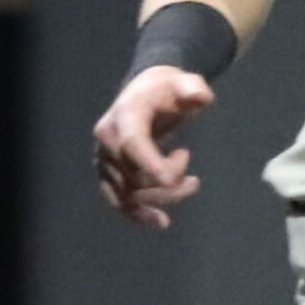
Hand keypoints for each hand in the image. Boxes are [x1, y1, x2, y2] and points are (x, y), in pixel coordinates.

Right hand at [94, 67, 212, 230]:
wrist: (144, 94)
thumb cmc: (167, 90)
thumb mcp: (184, 82)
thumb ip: (193, 88)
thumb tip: (200, 96)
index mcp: (125, 115)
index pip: (133, 144)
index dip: (151, 164)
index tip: (173, 180)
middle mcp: (107, 139)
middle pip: (134, 176)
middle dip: (169, 182)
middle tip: (192, 172)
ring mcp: (104, 159)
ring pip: (128, 194)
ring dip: (162, 199)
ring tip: (191, 186)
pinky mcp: (106, 175)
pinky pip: (117, 201)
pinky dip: (137, 215)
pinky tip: (161, 221)